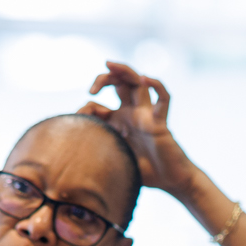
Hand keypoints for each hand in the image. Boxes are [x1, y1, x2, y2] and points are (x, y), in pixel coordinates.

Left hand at [81, 62, 198, 196]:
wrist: (169, 181)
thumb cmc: (143, 172)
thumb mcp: (112, 157)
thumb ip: (98, 146)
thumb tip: (77, 139)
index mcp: (118, 122)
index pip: (99, 104)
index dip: (87, 106)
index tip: (82, 117)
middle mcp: (132, 114)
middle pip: (119, 84)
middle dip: (104, 79)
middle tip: (92, 88)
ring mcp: (146, 115)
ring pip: (138, 83)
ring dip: (124, 70)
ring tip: (109, 64)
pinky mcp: (160, 122)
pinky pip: (164, 98)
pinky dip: (157, 85)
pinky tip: (146, 78)